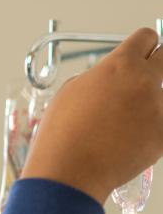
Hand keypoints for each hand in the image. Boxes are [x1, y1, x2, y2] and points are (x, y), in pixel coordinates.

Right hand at [20, 27, 162, 206]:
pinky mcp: (162, 136)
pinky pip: (159, 129)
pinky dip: (145, 137)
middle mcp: (143, 81)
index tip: (141, 55)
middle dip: (155, 69)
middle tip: (140, 86)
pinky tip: (122, 147)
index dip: (141, 48)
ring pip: (160, 100)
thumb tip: (108, 80)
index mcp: (119, 65)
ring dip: (145, 109)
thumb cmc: (60, 138)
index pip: (145, 38)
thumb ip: (97, 79)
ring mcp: (157, 109)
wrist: (67, 175)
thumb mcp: (68, 94)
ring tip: (118, 130)